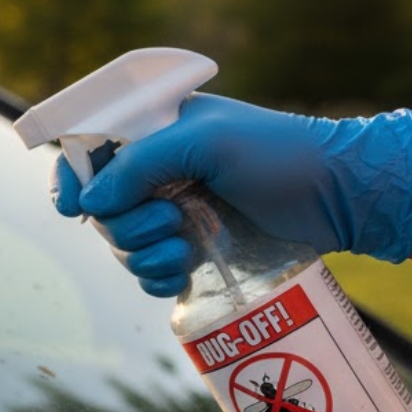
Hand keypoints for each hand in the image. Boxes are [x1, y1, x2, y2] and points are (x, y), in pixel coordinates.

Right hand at [51, 94, 411, 296]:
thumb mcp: (205, 141)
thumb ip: (140, 164)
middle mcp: (156, 172)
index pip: (87, 152)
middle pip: (101, 210)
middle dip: (125, 224)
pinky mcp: (190, 249)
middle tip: (169, 218)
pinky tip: (181, 275)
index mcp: (152, 132)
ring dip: (145, 254)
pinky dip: (156, 278)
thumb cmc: (279, 152)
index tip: (73, 209)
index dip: (69, 179)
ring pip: (122, 245)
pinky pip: (148, 273)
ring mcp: (172, 212)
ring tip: (185, 247)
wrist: (342, 195)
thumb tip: (88, 204)